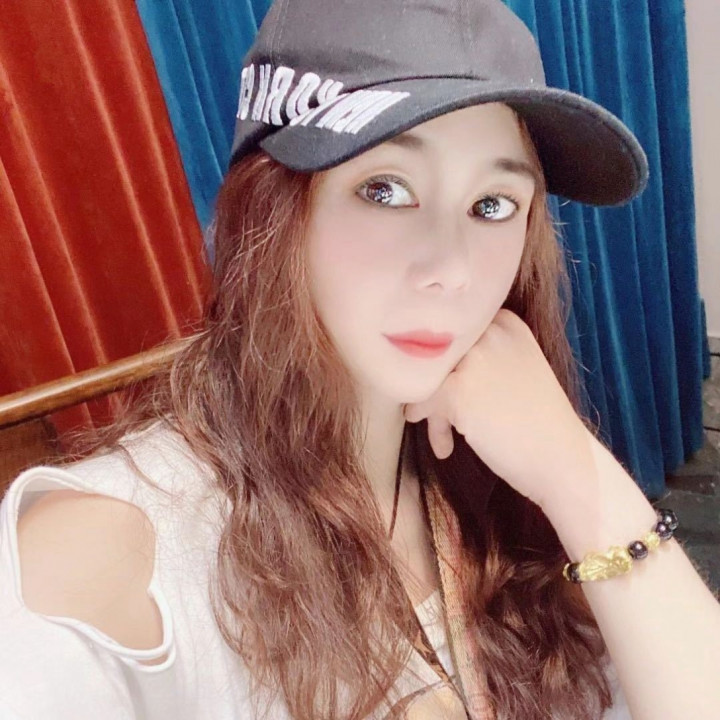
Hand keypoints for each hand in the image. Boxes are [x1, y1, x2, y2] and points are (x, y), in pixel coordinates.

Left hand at [403, 309, 591, 510]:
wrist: (562, 460)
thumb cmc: (538, 423)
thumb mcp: (516, 369)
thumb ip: (481, 357)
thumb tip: (424, 362)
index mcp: (506, 323)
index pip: (454, 335)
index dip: (448, 366)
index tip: (455, 394)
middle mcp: (490, 333)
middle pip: (438, 355)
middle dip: (436, 388)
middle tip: (444, 418)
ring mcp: (474, 359)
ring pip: (427, 378)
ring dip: (433, 410)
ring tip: (447, 437)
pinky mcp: (458, 389)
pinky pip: (422, 401)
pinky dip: (430, 425)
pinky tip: (445, 446)